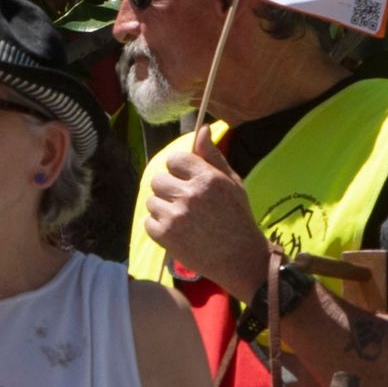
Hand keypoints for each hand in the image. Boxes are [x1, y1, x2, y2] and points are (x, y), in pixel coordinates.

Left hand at [143, 126, 269, 299]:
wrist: (239, 257)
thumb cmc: (237, 217)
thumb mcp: (232, 182)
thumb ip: (212, 156)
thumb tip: (201, 129)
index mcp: (207, 178)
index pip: (174, 160)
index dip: (179, 170)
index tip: (187, 180)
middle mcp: (189, 195)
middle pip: (158, 179)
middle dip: (169, 188)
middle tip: (184, 201)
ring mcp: (175, 216)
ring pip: (151, 200)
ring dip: (162, 207)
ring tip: (181, 217)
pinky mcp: (165, 236)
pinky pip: (148, 221)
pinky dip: (158, 226)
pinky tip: (176, 230)